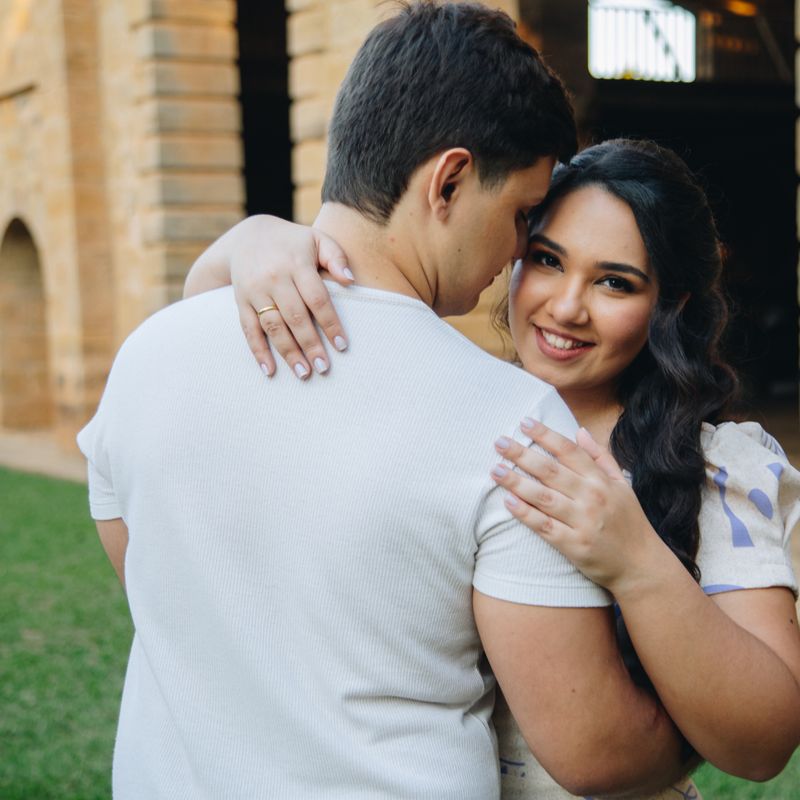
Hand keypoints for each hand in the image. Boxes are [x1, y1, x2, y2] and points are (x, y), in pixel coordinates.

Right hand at [232, 216, 353, 377]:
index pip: (317, 299)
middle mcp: (274, 278)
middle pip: (295, 317)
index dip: (330, 324)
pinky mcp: (241, 301)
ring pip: (273, 326)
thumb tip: (351, 281)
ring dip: (288, 352)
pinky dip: (258, 351)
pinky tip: (269, 370)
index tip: (342, 346)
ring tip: (304, 374)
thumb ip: (336, 256)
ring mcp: (255, 291)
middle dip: (310, 344)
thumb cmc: (292, 242)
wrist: (246, 237)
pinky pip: (248, 329)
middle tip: (324, 367)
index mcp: (297, 264)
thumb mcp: (317, 239)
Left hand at [490, 419, 664, 593]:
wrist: (641, 565)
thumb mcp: (621, 485)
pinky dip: (525, 514)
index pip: (569, 451)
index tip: (524, 422)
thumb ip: (600, 457)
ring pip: (543, 497)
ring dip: (516, 482)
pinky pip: (544, 526)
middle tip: (499, 443)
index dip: (545, 434)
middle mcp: (592, 498)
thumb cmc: (628, 521)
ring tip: (495, 470)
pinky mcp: (574, 545)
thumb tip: (579, 430)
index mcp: (601, 480)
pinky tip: (507, 502)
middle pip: (551, 471)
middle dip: (522, 454)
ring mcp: (583, 522)